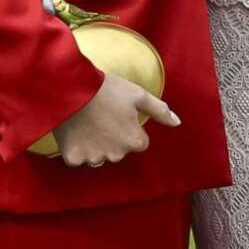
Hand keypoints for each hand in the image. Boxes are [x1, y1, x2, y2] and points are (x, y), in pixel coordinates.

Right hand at [52, 73, 177, 167]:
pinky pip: (79, 158)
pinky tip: (76, 132)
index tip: (120, 115)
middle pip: (119, 151)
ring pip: (100, 155)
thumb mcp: (139, 95)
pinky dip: (78, 148)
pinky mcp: (73, 158)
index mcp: (134, 141)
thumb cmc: (108, 90)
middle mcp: (116, 155)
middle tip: (104, 118)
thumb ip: (160, 111)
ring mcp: (94, 158)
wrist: (72, 89)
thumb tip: (177, 123)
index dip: (131, 128)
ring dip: (97, 145)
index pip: (139, 142)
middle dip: (115, 138)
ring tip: (89, 123)